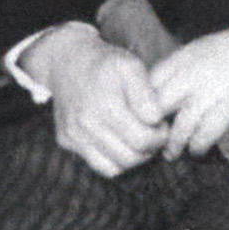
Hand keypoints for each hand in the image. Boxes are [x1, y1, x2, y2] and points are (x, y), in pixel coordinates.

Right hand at [30, 23, 165, 177]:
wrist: (67, 61)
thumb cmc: (105, 63)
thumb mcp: (130, 65)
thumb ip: (146, 93)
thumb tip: (154, 119)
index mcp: (105, 105)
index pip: (142, 140)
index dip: (160, 136)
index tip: (162, 124)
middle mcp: (86, 124)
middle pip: (129, 158)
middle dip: (149, 150)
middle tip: (154, 134)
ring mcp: (74, 135)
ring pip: (113, 168)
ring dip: (132, 159)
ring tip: (139, 139)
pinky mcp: (66, 141)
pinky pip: (96, 165)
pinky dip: (113, 161)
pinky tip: (121, 143)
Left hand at [147, 20, 228, 158]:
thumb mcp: (202, 50)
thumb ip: (181, 69)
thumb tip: (160, 91)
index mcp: (183, 57)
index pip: (149, 82)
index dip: (141, 104)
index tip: (141, 119)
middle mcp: (193, 73)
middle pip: (159, 105)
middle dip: (152, 127)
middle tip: (150, 141)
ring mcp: (212, 90)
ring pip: (182, 124)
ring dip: (175, 143)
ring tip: (170, 154)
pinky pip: (208, 131)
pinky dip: (199, 144)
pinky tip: (197, 150)